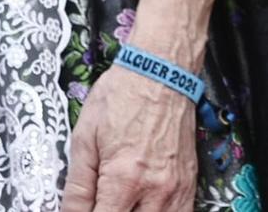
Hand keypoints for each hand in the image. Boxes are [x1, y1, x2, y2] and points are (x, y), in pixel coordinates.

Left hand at [62, 64, 197, 211]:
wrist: (162, 69)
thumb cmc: (123, 95)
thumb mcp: (84, 139)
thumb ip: (76, 189)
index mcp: (124, 179)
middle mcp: (156, 189)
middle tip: (102, 204)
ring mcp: (178, 187)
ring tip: (121, 204)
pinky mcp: (190, 181)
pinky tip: (143, 208)